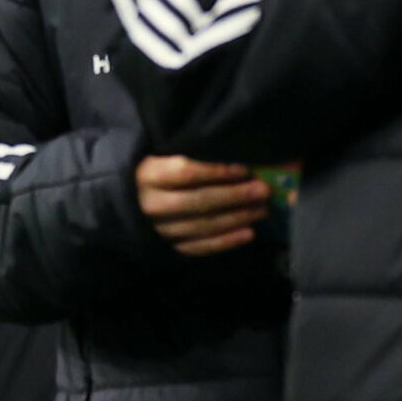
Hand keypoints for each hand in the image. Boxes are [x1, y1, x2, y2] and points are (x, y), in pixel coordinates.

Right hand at [136, 155, 269, 256]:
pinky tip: (249, 232)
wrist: (139, 196)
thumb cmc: (162, 167)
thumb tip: (238, 160)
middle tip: (263, 190)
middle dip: (235, 196)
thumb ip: (196, 155)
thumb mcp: (168, 153)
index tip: (244, 169)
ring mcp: (161, 229)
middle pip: (198, 201)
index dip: (217, 171)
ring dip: (237, 218)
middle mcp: (152, 204)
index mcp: (149, 175)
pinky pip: (201, 247)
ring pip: (202, 226)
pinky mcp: (171, 246)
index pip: (186, 172)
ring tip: (262, 209)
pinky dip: (227, 241)